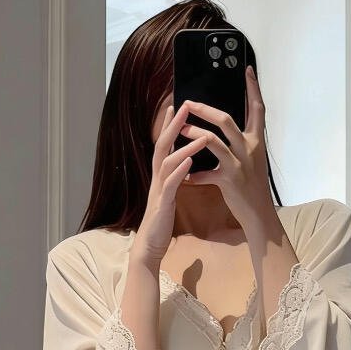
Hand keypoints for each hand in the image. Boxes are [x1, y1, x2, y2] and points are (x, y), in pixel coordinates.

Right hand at [131, 100, 209, 268]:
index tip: (177, 105)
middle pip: (163, 145)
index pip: (165, 144)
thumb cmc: (161, 221)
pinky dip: (180, 170)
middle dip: (173, 125)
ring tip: (200, 134)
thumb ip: (174, 179)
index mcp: (161, 175)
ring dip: (184, 146)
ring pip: (168, 161)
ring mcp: (158, 189)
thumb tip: (183, 167)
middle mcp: (157, 178)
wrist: (150, 245)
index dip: (169, 125)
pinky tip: (190, 161)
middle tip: (184, 105)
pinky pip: (171, 183)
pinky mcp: (163, 203)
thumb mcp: (169, 195)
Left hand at [177, 64, 276, 230]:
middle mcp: (249, 149)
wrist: (259, 214)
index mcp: (256, 141)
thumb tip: (227, 130)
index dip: (253, 88)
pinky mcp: (229, 180)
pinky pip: (206, 173)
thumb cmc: (253, 187)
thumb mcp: (252, 160)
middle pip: (226, 120)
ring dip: (194, 134)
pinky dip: (194, 175)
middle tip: (189, 103)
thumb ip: (241, 144)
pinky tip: (185, 177)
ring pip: (213, 140)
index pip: (257, 108)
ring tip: (180, 129)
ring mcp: (239, 164)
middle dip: (205, 110)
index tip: (247, 69)